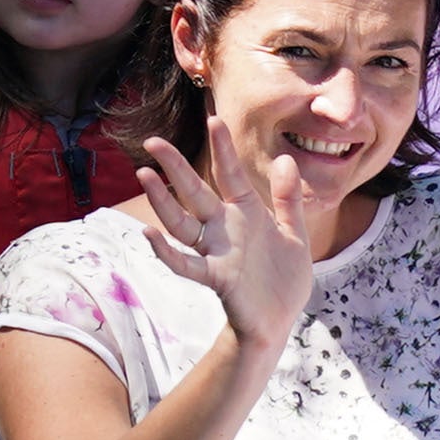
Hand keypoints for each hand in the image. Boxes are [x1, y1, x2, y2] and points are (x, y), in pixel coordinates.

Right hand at [132, 128, 327, 353]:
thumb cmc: (283, 278)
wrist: (280, 319)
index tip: (215, 119)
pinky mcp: (216, 277)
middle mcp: (225, 228)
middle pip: (195, 192)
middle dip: (175, 168)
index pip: (230, 175)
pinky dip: (166, 251)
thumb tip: (284, 158)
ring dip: (162, 202)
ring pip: (182, 223)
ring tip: (144, 176)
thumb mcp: (295, 234)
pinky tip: (149, 233)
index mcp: (246, 213)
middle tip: (154, 142)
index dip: (223, 149)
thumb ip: (288, 199)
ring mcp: (217, 251)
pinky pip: (186, 263)